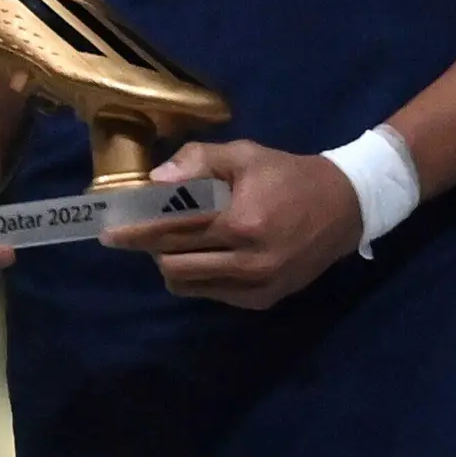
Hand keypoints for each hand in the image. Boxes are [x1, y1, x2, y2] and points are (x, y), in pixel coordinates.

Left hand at [102, 139, 364, 310]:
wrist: (346, 207)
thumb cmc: (288, 176)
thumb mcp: (245, 155)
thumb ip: (198, 161)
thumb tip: (156, 180)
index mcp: (241, 222)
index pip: (173, 231)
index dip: (136, 231)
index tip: (109, 230)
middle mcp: (248, 261)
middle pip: (173, 263)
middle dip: (148, 248)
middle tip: (135, 233)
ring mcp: (257, 286)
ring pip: (188, 285)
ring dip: (170, 264)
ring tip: (173, 242)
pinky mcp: (263, 300)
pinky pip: (211, 294)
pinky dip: (197, 277)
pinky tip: (203, 254)